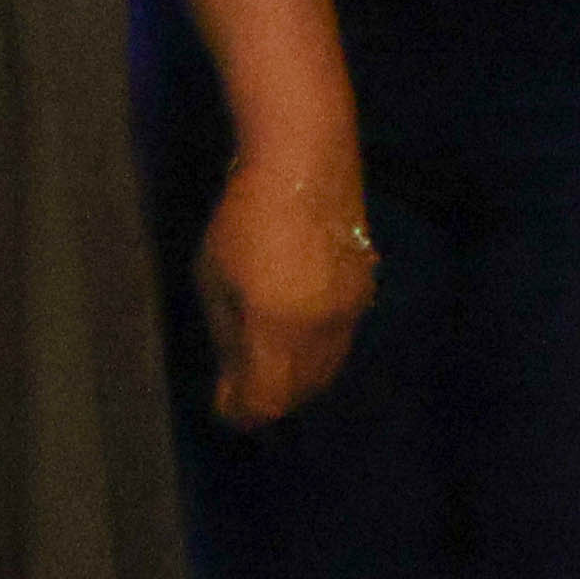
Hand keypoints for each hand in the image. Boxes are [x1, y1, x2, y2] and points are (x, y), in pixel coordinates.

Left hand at [198, 142, 374, 427]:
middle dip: (270, 398)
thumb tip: (234, 377)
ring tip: (268, 366)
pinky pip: (340, 342)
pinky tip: (296, 335)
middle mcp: (322, 332)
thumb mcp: (214, 281)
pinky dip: (316, 353)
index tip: (223, 405)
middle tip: (242, 389)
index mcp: (278, 330)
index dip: (242, 411)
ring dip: (296, 379)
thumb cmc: (243, 220)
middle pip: (301, 392)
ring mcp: (350, 314)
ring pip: (325, 370)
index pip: (266, 400)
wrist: (305, 167)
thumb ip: (228, 336)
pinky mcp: (365, 294)